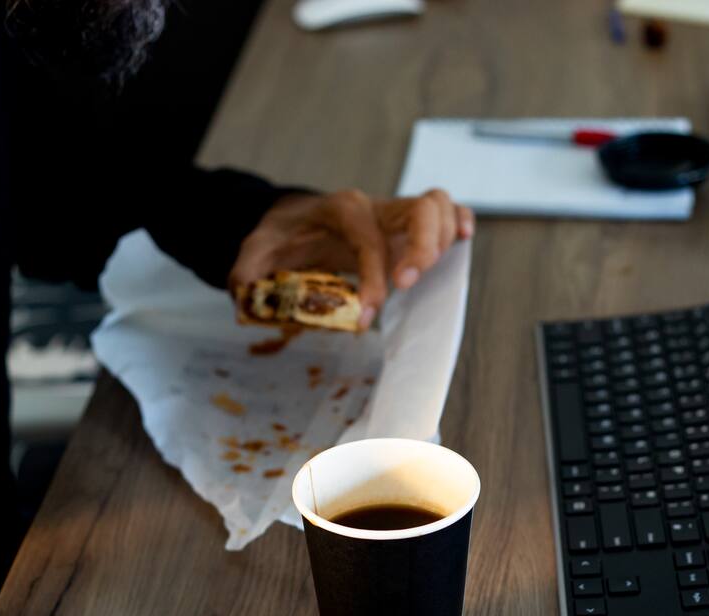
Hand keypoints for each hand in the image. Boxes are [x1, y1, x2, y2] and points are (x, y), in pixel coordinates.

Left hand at [229, 189, 474, 328]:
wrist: (292, 220)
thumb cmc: (280, 238)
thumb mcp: (255, 252)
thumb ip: (247, 272)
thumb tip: (246, 293)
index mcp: (341, 210)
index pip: (368, 240)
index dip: (372, 279)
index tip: (366, 317)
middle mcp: (373, 206)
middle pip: (419, 209)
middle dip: (422, 247)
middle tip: (408, 284)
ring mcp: (393, 213)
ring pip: (437, 206)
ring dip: (443, 239)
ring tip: (428, 273)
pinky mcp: (406, 225)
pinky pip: (444, 211)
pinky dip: (459, 223)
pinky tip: (463, 241)